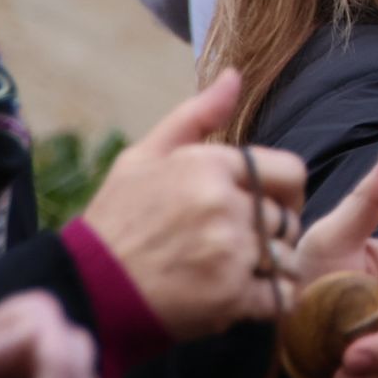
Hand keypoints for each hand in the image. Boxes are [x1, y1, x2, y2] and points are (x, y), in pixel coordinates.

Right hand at [82, 69, 306, 339]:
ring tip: (233, 273)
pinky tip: (240, 298)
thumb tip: (235, 75)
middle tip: (240, 245)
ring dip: (269, 269)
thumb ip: (196, 115)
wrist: (86, 292)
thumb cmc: (117, 221)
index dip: (283, 192)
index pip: (291, 172)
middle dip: (273, 233)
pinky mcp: (230, 298)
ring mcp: (230, 253)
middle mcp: (224, 205)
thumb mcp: (145, 157)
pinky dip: (270, 302)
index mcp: (209, 165)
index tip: (265, 206)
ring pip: (286, 258)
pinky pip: (281, 297)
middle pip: (288, 219)